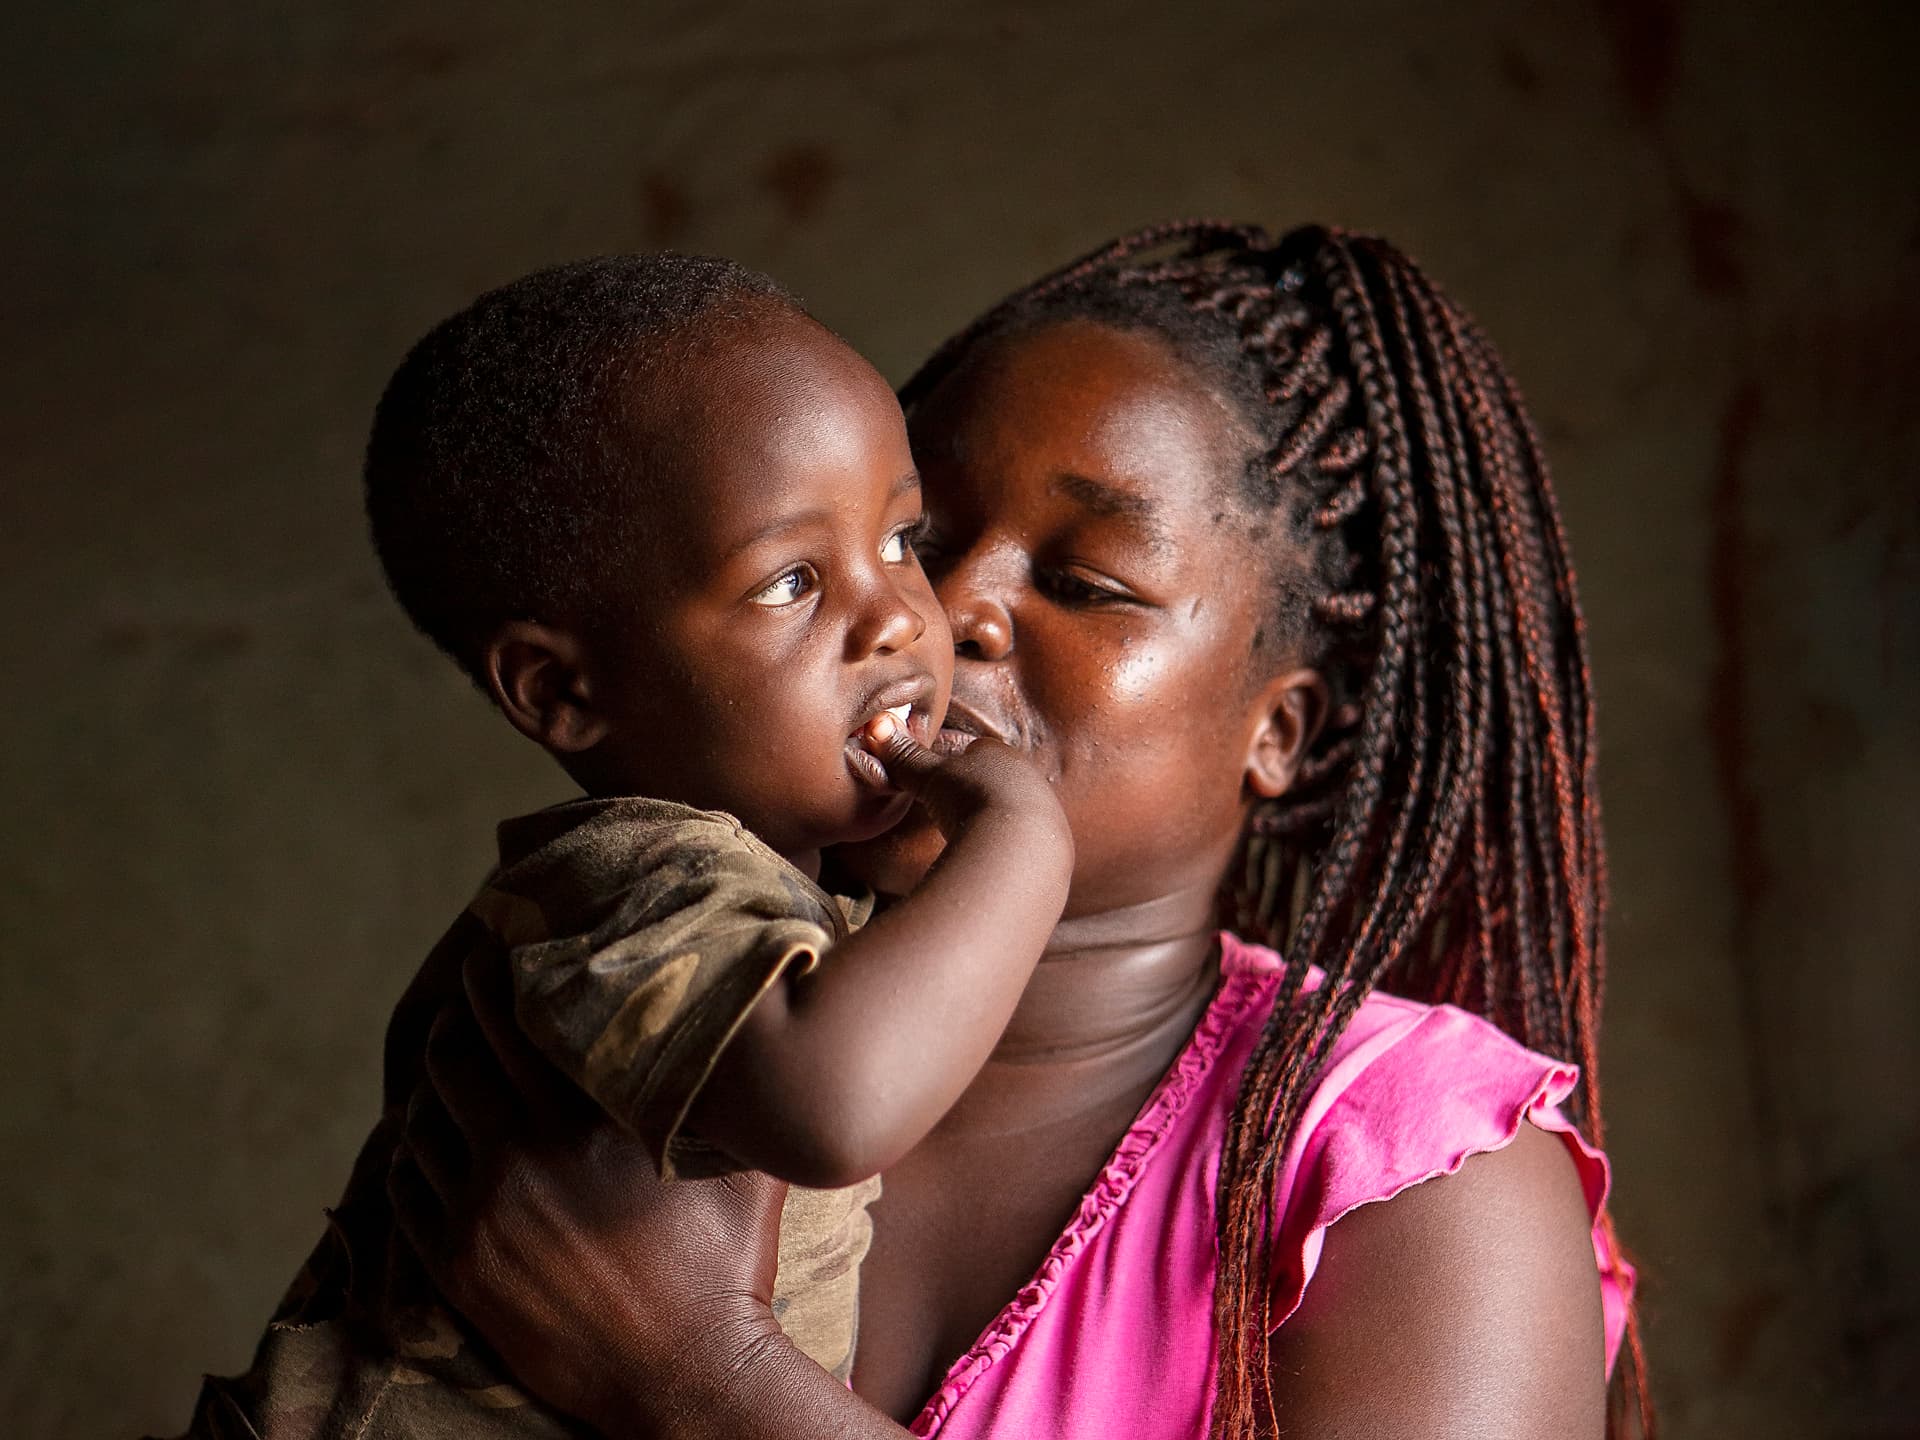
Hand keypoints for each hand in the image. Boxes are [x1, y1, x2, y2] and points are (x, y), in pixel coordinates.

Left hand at [388, 948, 789, 1434]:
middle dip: (456, 1023)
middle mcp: (525, 1153)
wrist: (688, 1374)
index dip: (496, 976)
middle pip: (453, 1057)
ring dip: (432, 1090)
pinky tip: (434, 1146)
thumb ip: (734, 1092)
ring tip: (451, 1077)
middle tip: (467, 1008)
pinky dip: (414, 1154)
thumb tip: (761, 1025)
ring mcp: (482, 1211)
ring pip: (421, 1119)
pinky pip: (408, 1186)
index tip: (495, 956)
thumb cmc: (729, 1261)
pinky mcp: (458, 1264)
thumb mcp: (746, 1162)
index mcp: (590, 1118)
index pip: (514, 1016)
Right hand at [858, 712, 1069, 851]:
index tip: (933, 774)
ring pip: (1010, 806)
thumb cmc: (973, 798)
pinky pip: (1020, 836)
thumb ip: (907, 757)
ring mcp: (1043, 810)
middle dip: (973, 789)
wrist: (1019, 844)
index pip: (972, 749)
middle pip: (994, 777)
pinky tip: (989, 852)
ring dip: (990, 817)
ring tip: (967, 833)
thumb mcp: (931, 776)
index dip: (950, 760)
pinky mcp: (1048, 843)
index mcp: (999, 753)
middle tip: (948, 805)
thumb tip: (877, 729)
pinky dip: (1003, 841)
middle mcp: (1026, 776)